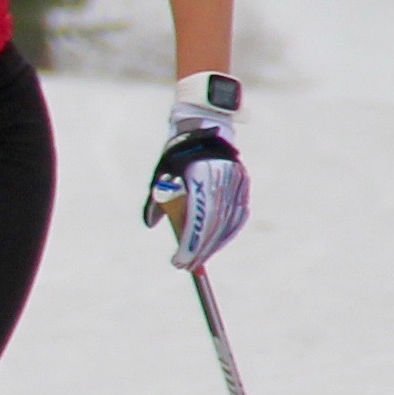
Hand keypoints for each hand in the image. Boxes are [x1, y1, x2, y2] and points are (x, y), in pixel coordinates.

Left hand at [145, 77, 248, 269]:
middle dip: (201, 250)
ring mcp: (236, 182)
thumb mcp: (163, 174)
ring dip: (215, 243)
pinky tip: (218, 242)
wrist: (204, 127)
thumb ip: (158, 199)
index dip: (190, 244)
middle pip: (214, 225)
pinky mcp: (242, 183)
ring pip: (228, 222)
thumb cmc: (177, 153)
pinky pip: (238, 214)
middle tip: (189, 267)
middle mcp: (222, 182)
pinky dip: (228, 231)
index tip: (180, 262)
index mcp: (201, 178)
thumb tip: (151, 224)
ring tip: (200, 258)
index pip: (198, 220)